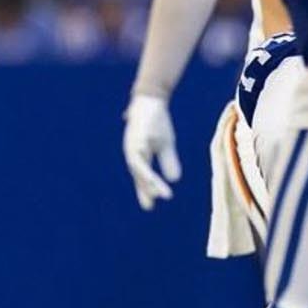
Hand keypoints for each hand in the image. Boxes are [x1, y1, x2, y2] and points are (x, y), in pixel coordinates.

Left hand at [123, 93, 181, 210]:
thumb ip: (168, 161)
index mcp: (139, 156)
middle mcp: (133, 152)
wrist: (152, 100)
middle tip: (149, 206)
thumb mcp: (165, 144)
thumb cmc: (155, 123)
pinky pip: (139, 150)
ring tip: (158, 193)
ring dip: (147, 180)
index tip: (148, 207)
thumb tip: (174, 180)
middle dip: (145, 190)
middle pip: (138, 174)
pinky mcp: (137, 134)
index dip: (144, 191)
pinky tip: (150, 172)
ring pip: (138, 166)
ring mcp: (133, 143)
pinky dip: (143, 161)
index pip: (141, 177)